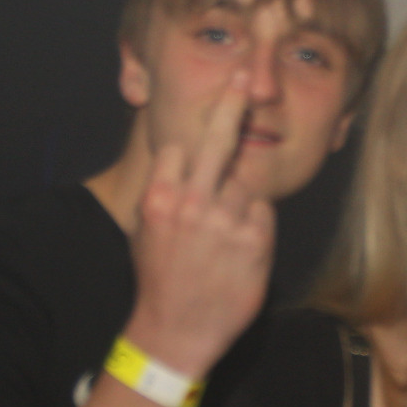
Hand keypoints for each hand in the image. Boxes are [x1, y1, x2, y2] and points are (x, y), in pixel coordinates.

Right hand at [124, 69, 274, 377]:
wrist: (175, 332)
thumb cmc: (159, 281)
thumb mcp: (143, 232)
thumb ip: (163, 195)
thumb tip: (178, 163)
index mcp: (158, 197)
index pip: (181, 150)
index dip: (189, 158)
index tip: (193, 154)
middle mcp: (191, 203)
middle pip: (217, 140)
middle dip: (231, 103)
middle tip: (245, 74)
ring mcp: (225, 221)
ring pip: (244, 186)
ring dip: (239, 205)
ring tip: (221, 241)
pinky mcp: (255, 240)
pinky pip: (263, 213)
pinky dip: (255, 226)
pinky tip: (238, 251)